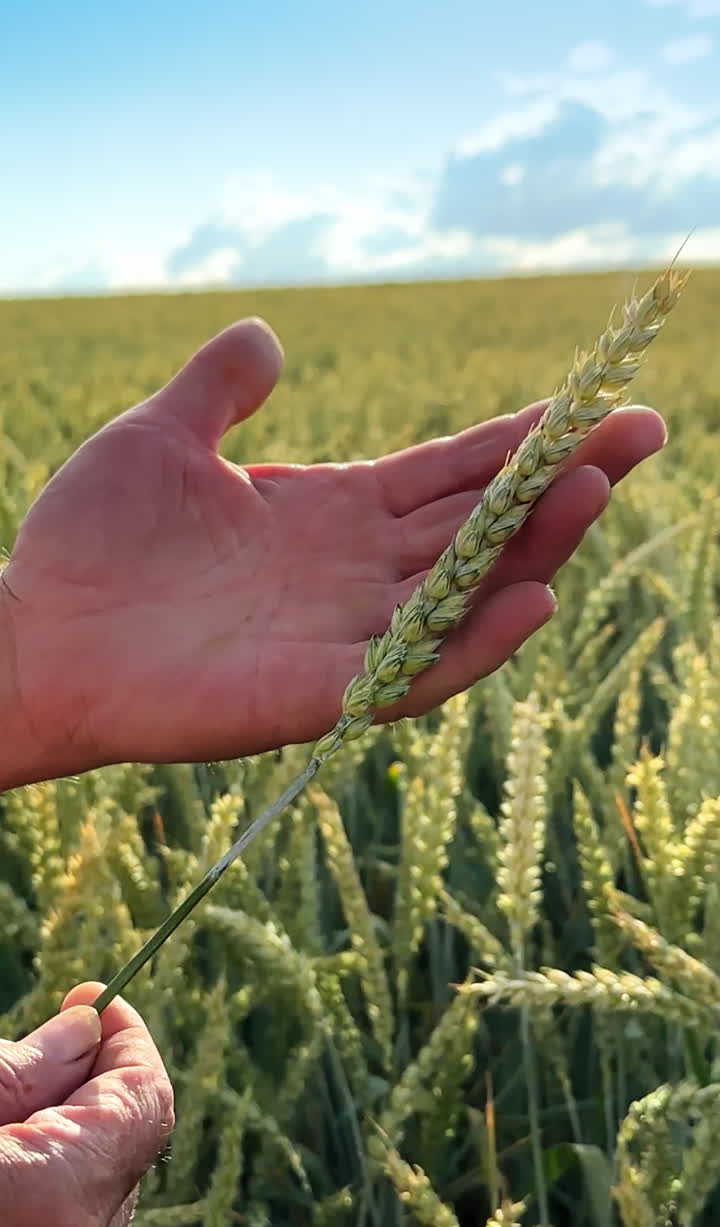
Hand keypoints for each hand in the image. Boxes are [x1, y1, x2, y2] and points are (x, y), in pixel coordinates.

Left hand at [0, 318, 665, 783]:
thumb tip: (268, 334)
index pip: (448, 473)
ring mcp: (345, 634)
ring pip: (466, 591)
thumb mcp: (160, 437)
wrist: (36, 635)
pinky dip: (476, 643)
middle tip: (641, 431)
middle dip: (559, 480)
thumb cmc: (91, 545)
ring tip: (594, 490)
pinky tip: (532, 599)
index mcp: (331, 513)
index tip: (590, 405)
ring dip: (535, 547)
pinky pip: (417, 671)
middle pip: (480, 524)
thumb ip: (220, 389)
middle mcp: (355, 573)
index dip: (519, 441)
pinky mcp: (320, 693)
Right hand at [0, 983, 173, 1226]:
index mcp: (62, 1194)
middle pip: (124, 1137)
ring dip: (66, 1130)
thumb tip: (84, 1032)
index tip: (91, 1001)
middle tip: (39, 1046)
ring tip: (11, 1103)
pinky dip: (46, 1177)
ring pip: (93, 1183)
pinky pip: (64, 1223)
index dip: (125, 1037)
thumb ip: (24, 1071)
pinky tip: (7, 1154)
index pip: (145, 1095)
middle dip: (90, 1079)